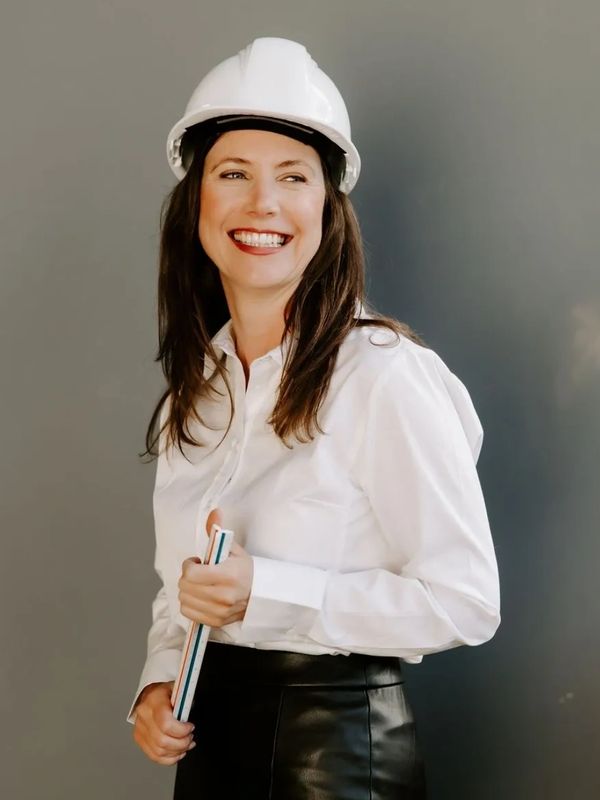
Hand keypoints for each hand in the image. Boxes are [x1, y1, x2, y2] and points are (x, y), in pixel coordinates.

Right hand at [132, 681, 195, 764]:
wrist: (151, 694)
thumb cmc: (166, 692)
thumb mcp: (179, 688)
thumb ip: (186, 699)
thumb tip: (193, 709)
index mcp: (154, 700)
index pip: (166, 723)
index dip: (181, 730)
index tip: (190, 727)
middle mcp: (144, 715)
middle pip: (162, 740)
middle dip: (182, 743)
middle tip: (190, 737)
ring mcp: (140, 728)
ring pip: (159, 751)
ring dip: (177, 751)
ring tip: (186, 744)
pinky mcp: (139, 739)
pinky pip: (154, 756)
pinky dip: (169, 758)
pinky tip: (177, 752)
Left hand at [178, 508, 253, 627]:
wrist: (262, 595)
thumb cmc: (246, 570)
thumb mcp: (233, 549)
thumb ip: (218, 532)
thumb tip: (214, 511)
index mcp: (227, 575)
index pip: (191, 573)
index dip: (189, 565)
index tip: (197, 562)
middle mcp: (222, 595)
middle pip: (184, 586)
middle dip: (187, 577)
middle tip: (198, 573)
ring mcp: (219, 611)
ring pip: (184, 600)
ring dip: (187, 591)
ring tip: (200, 585)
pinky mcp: (216, 622)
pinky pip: (188, 613)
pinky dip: (189, 604)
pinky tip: (200, 597)